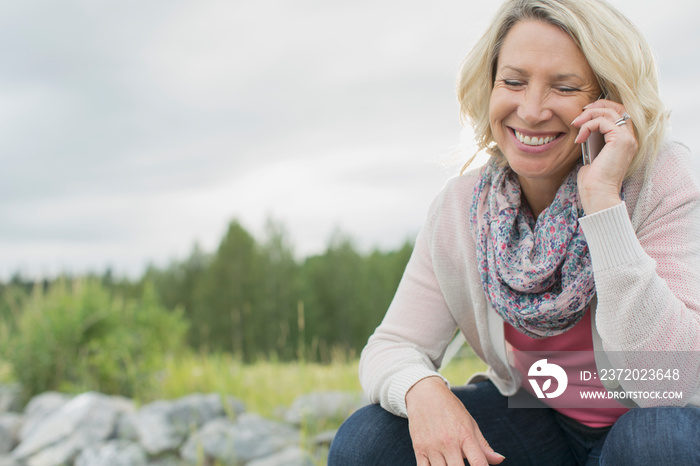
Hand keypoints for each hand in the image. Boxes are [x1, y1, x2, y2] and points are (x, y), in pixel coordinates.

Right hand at [405, 376, 505, 465]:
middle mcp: (449, 442)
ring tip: (451, 462)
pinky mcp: (419, 448)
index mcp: (465, 435)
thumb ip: (483, 445)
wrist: (424, 393)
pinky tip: (439, 465)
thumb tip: (500, 460)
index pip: (479, 463)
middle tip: (462, 464)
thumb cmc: (450, 408)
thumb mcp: (470, 423)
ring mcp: (432, 446)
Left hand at [571, 99, 637, 213]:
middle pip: (618, 108)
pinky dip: (588, 125)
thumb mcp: (593, 155)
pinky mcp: (620, 140)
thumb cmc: (593, 180)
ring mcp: (628, 139)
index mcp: (625, 141)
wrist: (597, 194)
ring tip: (576, 124)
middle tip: (579, 114)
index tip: (584, 114)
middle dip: (597, 106)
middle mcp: (630, 138)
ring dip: (590, 115)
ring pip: (611, 112)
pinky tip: (579, 138)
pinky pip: (603, 121)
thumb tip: (585, 131)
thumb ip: (594, 141)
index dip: (602, 108)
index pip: (619, 114)